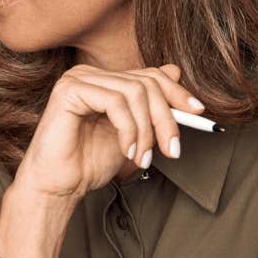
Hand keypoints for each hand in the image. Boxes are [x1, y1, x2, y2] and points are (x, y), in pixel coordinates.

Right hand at [13, 63, 204, 201]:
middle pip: (147, 83)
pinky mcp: (69, 91)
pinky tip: (127, 151)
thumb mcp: (132, 133)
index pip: (150, 75)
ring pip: (135, 92)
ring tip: (143, 158)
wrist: (58, 186)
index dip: (177, 93)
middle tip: (172, 150)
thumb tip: (175, 71)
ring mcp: (77, 79)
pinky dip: (129, 129)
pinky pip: (115, 102)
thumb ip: (149, 107)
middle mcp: (89, 75)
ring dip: (147, 130)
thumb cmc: (88, 163)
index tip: (198, 114)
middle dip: (165, 119)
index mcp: (103, 81)